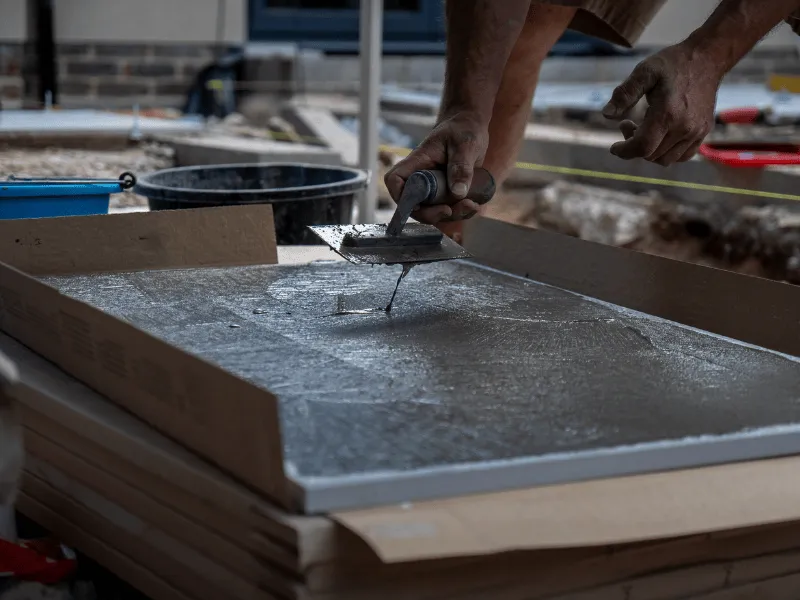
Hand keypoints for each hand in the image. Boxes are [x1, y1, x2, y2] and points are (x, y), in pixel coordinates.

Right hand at [384, 112, 488, 223]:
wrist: (471, 127)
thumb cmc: (463, 129)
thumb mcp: (465, 144)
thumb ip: (461, 167)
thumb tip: (458, 192)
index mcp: (417, 162)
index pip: (395, 180)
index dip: (400, 197)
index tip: (418, 205)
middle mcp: (421, 177)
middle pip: (414, 205)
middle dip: (432, 214)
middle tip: (452, 211)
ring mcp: (433, 188)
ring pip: (433, 211)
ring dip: (452, 215)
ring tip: (472, 205)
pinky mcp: (446, 193)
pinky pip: (449, 210)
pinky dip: (461, 212)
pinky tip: (475, 204)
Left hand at [602, 42, 720, 165]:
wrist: (707, 59)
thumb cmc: (673, 64)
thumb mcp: (645, 71)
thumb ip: (625, 94)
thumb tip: (606, 115)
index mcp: (668, 113)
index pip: (642, 147)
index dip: (624, 151)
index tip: (614, 147)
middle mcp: (684, 127)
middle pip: (651, 155)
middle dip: (633, 146)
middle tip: (628, 124)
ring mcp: (696, 131)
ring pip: (665, 159)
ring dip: (649, 151)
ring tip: (643, 129)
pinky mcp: (703, 132)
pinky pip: (682, 156)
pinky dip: (666, 152)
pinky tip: (659, 135)